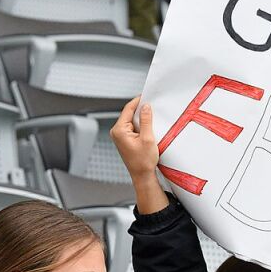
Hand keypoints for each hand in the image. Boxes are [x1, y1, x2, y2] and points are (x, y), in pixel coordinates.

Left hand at [110, 97, 167, 213]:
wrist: (142, 176)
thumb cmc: (143, 161)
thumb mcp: (148, 138)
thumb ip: (146, 120)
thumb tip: (145, 106)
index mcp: (119, 130)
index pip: (128, 109)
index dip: (138, 101)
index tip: (147, 95)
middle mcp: (116, 132)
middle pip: (129, 114)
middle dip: (141, 110)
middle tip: (153, 105)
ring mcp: (119, 136)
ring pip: (131, 120)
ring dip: (141, 119)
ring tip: (153, 117)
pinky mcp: (124, 139)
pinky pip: (132, 127)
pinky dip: (140, 125)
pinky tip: (149, 127)